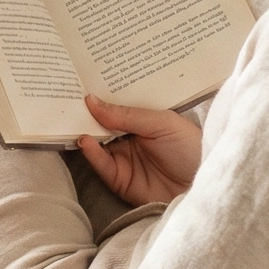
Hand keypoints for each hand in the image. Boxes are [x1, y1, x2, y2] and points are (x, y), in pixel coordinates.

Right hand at [75, 96, 202, 206]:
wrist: (203, 186)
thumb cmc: (190, 148)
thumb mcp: (161, 122)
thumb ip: (127, 114)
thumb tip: (91, 101)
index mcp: (142, 119)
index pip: (115, 105)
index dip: (99, 95)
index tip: (79, 81)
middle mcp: (129, 137)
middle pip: (101, 123)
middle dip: (85, 112)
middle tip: (66, 98)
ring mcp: (123, 158)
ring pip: (96, 143)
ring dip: (83, 131)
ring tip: (71, 119)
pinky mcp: (119, 180)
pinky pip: (101, 165)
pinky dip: (91, 153)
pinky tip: (85, 140)